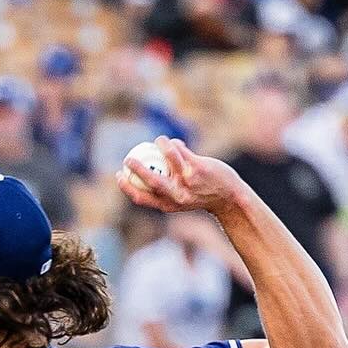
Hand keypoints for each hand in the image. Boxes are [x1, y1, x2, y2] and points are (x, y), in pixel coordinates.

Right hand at [117, 137, 246, 217]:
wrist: (228, 196)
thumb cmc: (200, 196)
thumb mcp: (180, 200)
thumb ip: (165, 192)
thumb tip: (143, 178)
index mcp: (168, 205)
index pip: (141, 198)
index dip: (126, 186)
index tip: (119, 174)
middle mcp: (176, 195)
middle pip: (151, 180)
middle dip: (136, 167)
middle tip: (128, 157)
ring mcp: (188, 181)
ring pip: (168, 157)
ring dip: (161, 145)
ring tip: (158, 142)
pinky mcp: (198, 168)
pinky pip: (181, 150)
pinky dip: (175, 144)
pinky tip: (174, 143)